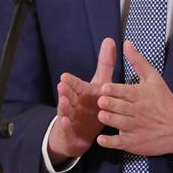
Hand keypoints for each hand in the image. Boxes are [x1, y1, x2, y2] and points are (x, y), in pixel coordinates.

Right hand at [47, 37, 115, 163]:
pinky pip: (69, 129)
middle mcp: (75, 104)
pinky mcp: (71, 132)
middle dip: (65, 91)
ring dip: (64, 107)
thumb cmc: (89, 104)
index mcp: (82, 93)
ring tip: (63, 101)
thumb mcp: (99, 84)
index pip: (76, 86)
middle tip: (62, 85)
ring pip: (67, 111)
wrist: (79, 133)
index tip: (65, 76)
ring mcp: (72, 118)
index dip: (71, 82)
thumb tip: (110, 40)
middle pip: (69, 96)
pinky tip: (66, 123)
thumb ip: (105, 64)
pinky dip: (67, 126)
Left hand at [96, 40, 172, 156]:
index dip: (113, 90)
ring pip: (118, 123)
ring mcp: (135, 128)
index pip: (124, 91)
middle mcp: (137, 111)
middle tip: (101, 101)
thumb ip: (137, 61)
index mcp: (140, 95)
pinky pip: (119, 143)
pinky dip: (109, 142)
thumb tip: (126, 43)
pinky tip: (102, 139)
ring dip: (109, 119)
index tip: (104, 88)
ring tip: (102, 116)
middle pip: (119, 107)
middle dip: (109, 104)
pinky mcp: (134, 143)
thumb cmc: (164, 101)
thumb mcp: (154, 79)